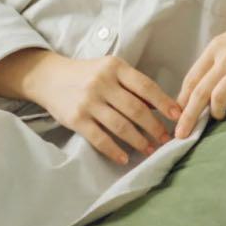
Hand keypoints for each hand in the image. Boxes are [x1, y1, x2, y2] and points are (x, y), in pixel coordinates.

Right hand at [35, 53, 183, 165]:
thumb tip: (158, 106)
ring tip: (150, 149)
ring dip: (138, 141)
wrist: (49, 77)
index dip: (164, 102)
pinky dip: (114, 150)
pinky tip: (124, 157)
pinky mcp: (76, 119)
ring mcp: (88, 101)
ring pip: (120, 125)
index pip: (145, 86)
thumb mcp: (110, 70)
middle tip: (166, 139)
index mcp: (115, 67)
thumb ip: (132, 85)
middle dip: (154, 126)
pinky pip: (99, 138)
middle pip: (135, 109)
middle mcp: (102, 83)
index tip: (177, 115)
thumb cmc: (87, 74)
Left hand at [174, 3, 225, 138]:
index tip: (177, 118)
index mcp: (214, 48)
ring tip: (221, 115)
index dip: (181, 102)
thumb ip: (214, 66)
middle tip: (182, 135)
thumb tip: (198, 96)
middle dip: (188, 117)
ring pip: (218, 98)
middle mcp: (225, 56)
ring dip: (216, 113)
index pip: (190, 79)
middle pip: (199, 92)